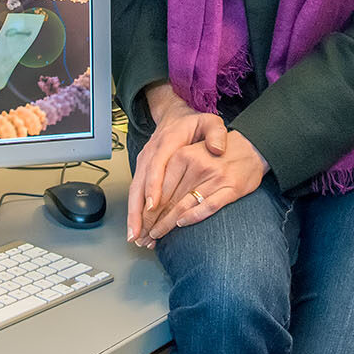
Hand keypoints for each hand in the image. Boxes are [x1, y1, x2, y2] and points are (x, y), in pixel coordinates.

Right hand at [126, 83, 226, 245]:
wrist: (174, 116)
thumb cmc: (193, 123)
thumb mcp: (210, 122)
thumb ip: (216, 133)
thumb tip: (218, 149)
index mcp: (167, 142)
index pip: (157, 165)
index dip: (153, 185)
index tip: (153, 204)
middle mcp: (151, 154)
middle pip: (140, 183)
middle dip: (137, 210)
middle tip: (139, 232)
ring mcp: (144, 163)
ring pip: (135, 191)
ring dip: (134, 216)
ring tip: (136, 237)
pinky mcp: (143, 170)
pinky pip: (137, 193)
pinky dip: (136, 212)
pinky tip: (139, 229)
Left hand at [142, 129, 269, 239]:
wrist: (252, 147)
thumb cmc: (218, 153)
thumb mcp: (191, 151)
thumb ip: (173, 172)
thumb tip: (150, 199)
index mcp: (184, 155)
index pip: (159, 187)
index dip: (146, 208)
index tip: (138, 223)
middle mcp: (197, 166)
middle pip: (168, 199)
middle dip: (152, 220)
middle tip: (143, 236)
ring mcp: (214, 178)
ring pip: (183, 205)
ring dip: (167, 224)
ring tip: (156, 235)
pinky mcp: (230, 188)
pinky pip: (208, 206)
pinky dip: (193, 216)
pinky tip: (181, 224)